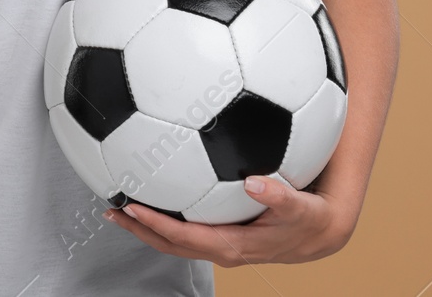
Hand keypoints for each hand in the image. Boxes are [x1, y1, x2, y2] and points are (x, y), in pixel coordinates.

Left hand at [104, 176, 356, 266]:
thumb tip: (256, 182)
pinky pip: (185, 230)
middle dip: (139, 229)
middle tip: (110, 208)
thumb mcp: (301, 207)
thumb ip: (280, 196)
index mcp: (233, 245)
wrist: (320, 233)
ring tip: (118, 206)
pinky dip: (164, 218)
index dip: (156, 224)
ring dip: (145, 225)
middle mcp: (221, 249)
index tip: (131, 207)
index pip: (185, 238)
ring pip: (174, 239)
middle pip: (170, 243)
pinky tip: (153, 195)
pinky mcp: (221, 235)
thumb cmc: (309, 218)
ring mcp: (219, 244)